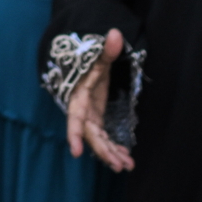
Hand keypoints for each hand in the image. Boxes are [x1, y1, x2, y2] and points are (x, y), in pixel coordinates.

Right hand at [65, 28, 134, 171]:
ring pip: (98, 140)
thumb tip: (116, 34)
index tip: (76, 152)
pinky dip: (113, 148)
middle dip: (103, 151)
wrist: (84, 65)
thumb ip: (107, 50)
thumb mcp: (98, 57)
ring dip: (110, 153)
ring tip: (126, 167)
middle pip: (90, 134)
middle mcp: (83, 111)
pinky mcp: (97, 119)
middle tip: (118, 165)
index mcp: (79, 98)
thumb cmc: (89, 62)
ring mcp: (90, 117)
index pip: (75, 119)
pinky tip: (125, 158)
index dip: (74, 135)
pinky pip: (104, 137)